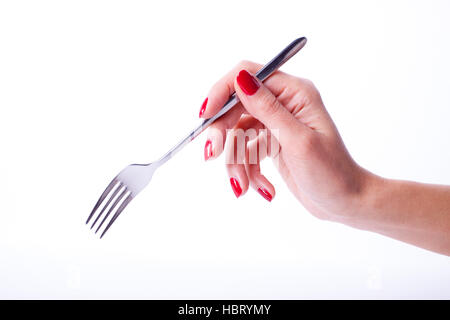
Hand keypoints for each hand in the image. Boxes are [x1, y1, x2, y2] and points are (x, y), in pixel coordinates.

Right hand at [200, 61, 368, 221]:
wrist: (344, 202)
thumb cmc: (331, 173)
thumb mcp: (297, 140)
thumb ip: (267, 109)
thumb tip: (241, 79)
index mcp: (294, 93)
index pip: (247, 77)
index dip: (221, 92)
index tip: (205, 116)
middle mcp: (283, 104)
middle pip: (235, 108)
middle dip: (223, 135)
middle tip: (212, 156)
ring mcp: (276, 124)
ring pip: (236, 134)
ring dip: (236, 163)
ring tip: (243, 186)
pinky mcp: (270, 144)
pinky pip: (245, 152)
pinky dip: (248, 172)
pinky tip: (263, 189)